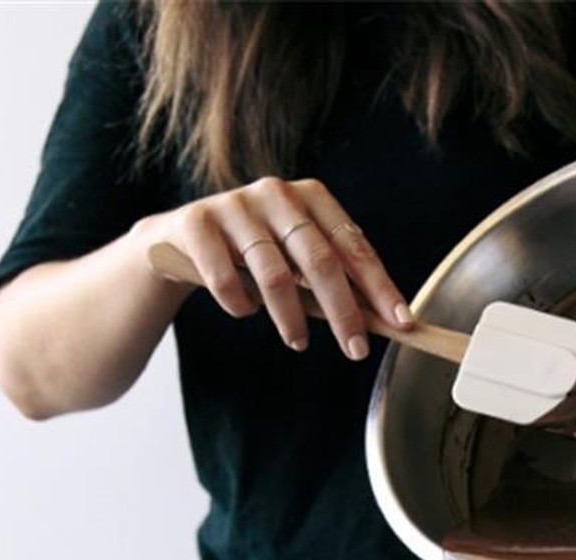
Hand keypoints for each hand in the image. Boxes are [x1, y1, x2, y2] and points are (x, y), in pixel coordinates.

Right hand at [135, 177, 412, 360]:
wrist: (175, 242)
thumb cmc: (251, 256)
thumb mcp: (294, 260)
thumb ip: (332, 280)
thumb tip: (383, 321)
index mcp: (310, 196)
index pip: (353, 246)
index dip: (379, 286)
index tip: (401, 321)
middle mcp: (275, 193)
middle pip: (320, 260)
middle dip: (343, 311)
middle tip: (356, 349)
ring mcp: (233, 204)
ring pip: (274, 273)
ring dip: (291, 317)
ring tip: (299, 342)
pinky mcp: (195, 223)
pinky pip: (226, 277)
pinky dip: (240, 304)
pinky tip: (245, 312)